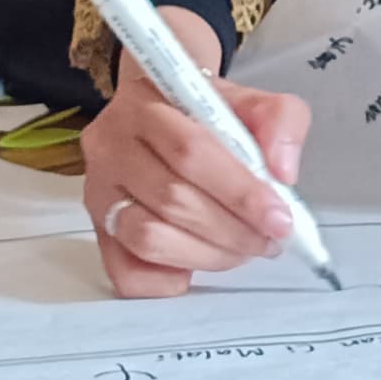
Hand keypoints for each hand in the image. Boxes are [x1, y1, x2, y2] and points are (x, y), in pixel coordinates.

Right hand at [81, 4, 314, 297]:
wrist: (164, 113)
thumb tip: (282, 173)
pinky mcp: (98, 229)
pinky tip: (198, 262)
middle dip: (232, 230)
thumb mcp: (251, 99)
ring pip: (148, 237)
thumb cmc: (206, 112)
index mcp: (145, 102)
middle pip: (171, 198)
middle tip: (268, 240)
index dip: (240, 192)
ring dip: (207, 255)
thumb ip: (280, 120)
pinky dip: (168, 280)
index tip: (279, 218)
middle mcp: (110, 145)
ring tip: (241, 250)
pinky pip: (126, 271)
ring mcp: (98, 190)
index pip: (190, 151)